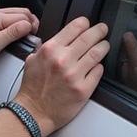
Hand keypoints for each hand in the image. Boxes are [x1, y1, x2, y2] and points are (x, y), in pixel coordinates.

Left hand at [0, 4, 38, 74]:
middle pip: (20, 13)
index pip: (23, 16)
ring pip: (13, 16)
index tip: (35, 37)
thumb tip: (27, 25)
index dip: (33, 26)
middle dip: (30, 22)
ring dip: (22, 24)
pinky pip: (5, 22)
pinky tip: (15, 35)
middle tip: (33, 36)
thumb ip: (11, 34)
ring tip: (27, 35)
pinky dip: (14, 26)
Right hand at [14, 17, 109, 136]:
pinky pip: (98, 72)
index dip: (85, 23)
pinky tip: (97, 66)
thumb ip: (46, 48)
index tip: (88, 24)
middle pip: (89, 38)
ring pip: (97, 53)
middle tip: (103, 30)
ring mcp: (74, 75)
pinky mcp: (83, 89)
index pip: (74, 27)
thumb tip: (60, 40)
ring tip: (104, 45)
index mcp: (50, 50)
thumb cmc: (32, 89)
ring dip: (103, 47)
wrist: (33, 112)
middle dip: (99, 31)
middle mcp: (63, 60)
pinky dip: (99, 67)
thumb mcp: (32, 60)